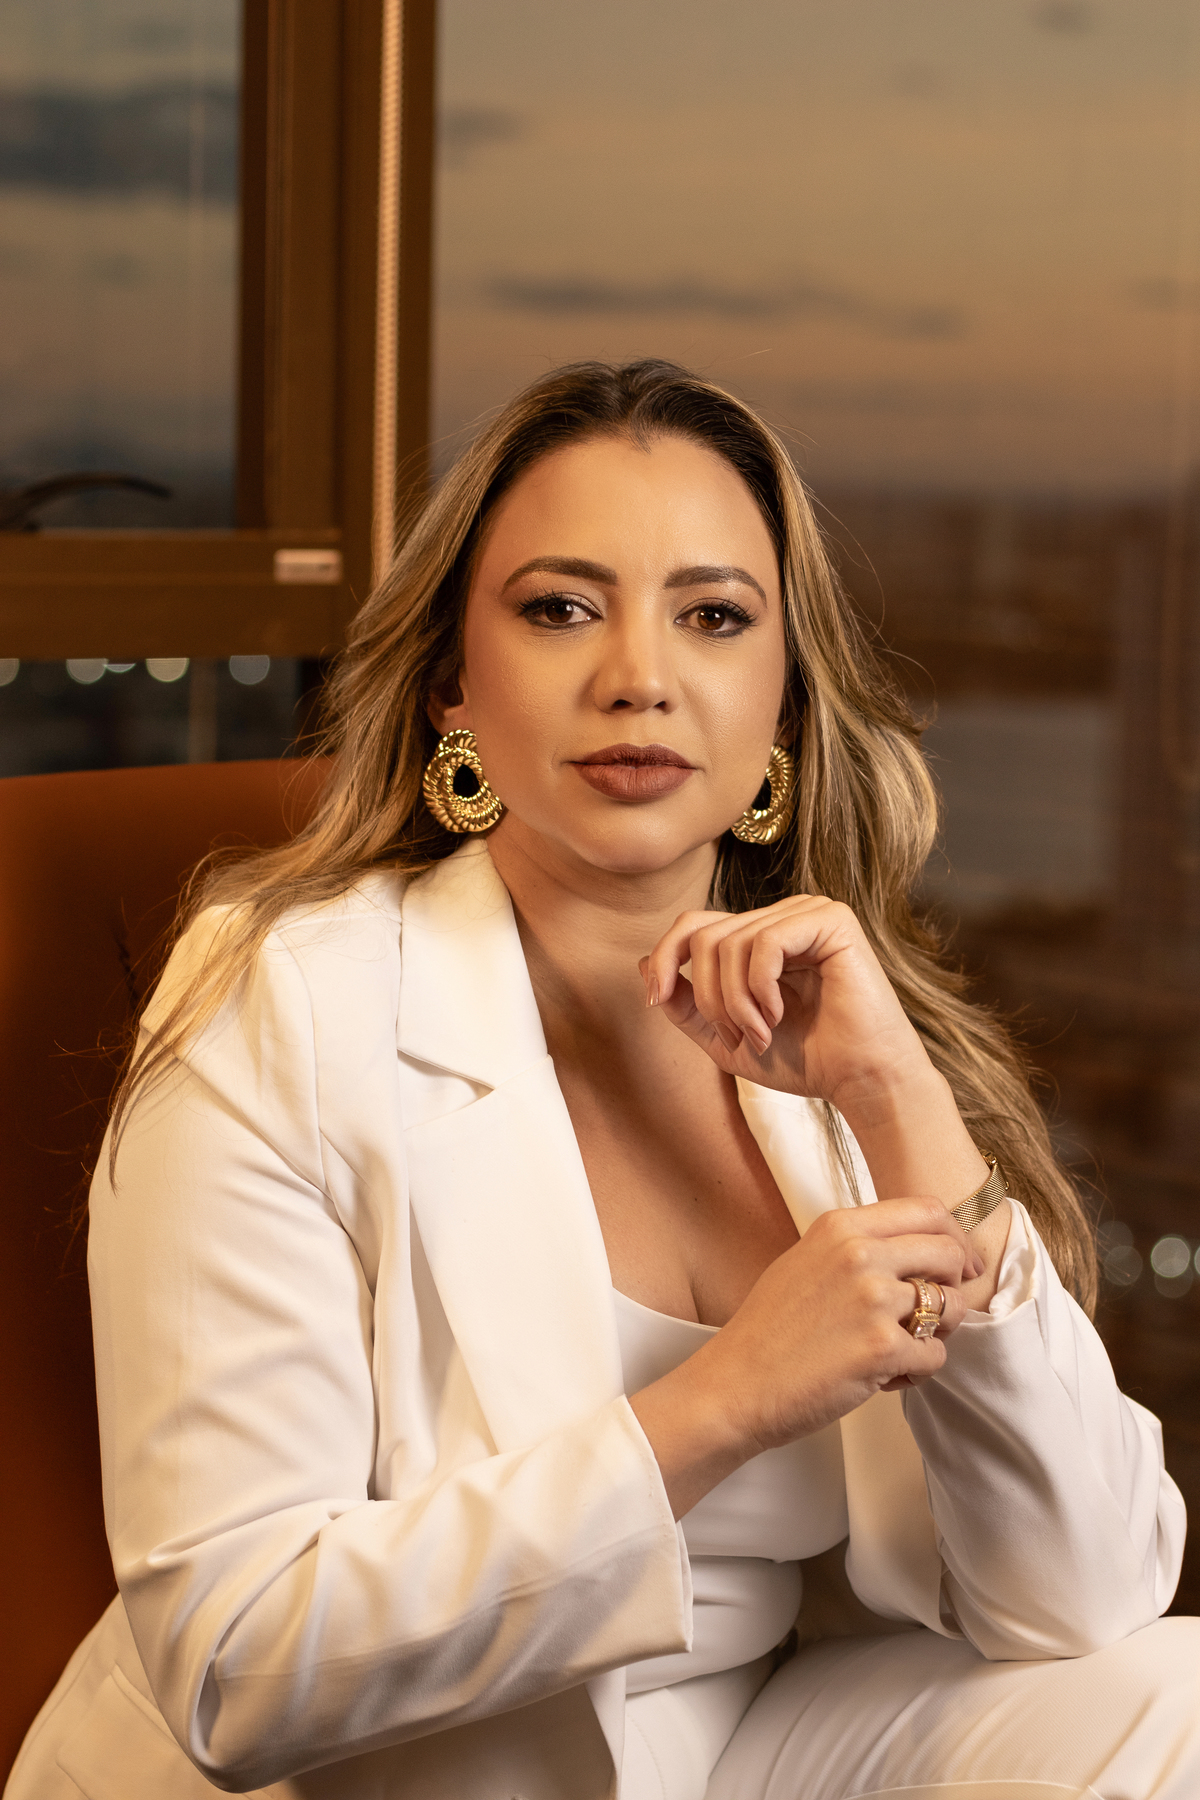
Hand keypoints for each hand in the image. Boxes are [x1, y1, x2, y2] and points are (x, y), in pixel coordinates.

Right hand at [630, 1195, 983, 1514]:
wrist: (735, 1384)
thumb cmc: (767, 1332)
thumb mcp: (806, 1262)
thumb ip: (858, 1247)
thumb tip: (916, 1251)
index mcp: (841, 1227)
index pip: (927, 1211)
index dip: (955, 1238)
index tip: (961, 1263)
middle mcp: (860, 1254)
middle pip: (949, 1252)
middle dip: (956, 1284)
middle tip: (940, 1312)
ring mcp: (873, 1299)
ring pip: (952, 1307)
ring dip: (936, 1333)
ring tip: (901, 1350)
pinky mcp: (882, 1347)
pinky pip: (935, 1355)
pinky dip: (918, 1370)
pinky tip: (884, 1376)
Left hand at [640, 896, 927, 1117]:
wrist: (860, 1080)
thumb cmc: (804, 1061)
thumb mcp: (725, 1037)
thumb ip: (686, 1003)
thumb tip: (645, 963)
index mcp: (760, 936)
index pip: (694, 925)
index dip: (665, 958)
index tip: (656, 1001)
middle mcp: (783, 916)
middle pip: (705, 934)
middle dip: (709, 996)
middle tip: (736, 1037)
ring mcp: (808, 912)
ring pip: (731, 941)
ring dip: (735, 1001)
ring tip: (760, 1034)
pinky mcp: (832, 920)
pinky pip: (766, 942)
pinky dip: (760, 987)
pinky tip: (778, 1015)